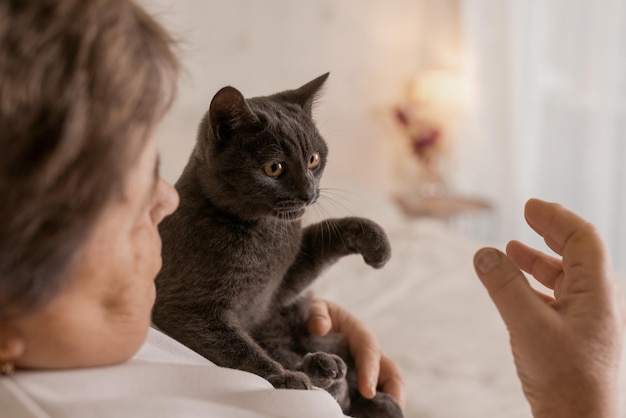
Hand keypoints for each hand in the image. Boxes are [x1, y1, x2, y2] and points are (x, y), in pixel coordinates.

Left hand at [307, 299, 404, 408]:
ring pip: (384, 391)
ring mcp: (365, 375)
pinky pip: (367, 402)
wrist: (310, 326)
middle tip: (392, 413)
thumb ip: (317, 314)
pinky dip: (368, 411)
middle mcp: (369, 358)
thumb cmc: (316, 317)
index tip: (367, 391)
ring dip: (385, 406)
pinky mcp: (356, 388)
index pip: (370, 353)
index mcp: (361, 336)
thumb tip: (319, 327)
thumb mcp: (316, 308)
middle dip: (395, 394)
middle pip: (392, 376)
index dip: (370, 372)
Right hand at [474, 198, 625, 417]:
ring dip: (539, 258)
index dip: (557, 218)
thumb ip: (505, 286)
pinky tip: (517, 287)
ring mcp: (588, 320)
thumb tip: (484, 253)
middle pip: (578, 253)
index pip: (583, 239)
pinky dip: (535, 284)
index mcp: (597, 293)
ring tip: (513, 247)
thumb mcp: (528, 326)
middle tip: (529, 215)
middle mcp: (598, 302)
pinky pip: (556, 298)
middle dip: (551, 231)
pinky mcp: (575, 337)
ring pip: (565, 277)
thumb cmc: (564, 379)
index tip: (530, 206)